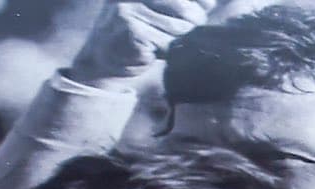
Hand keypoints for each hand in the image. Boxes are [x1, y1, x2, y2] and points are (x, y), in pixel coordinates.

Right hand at [69, 1, 213, 87]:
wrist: (104, 57)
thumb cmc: (139, 33)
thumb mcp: (157, 12)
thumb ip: (181, 6)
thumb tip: (210, 3)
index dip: (200, 2)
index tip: (207, 6)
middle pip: (187, 10)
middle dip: (190, 24)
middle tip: (176, 33)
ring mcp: (129, 10)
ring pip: (180, 28)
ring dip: (176, 40)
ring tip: (158, 41)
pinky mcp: (132, 30)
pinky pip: (167, 43)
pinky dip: (165, 51)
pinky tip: (150, 50)